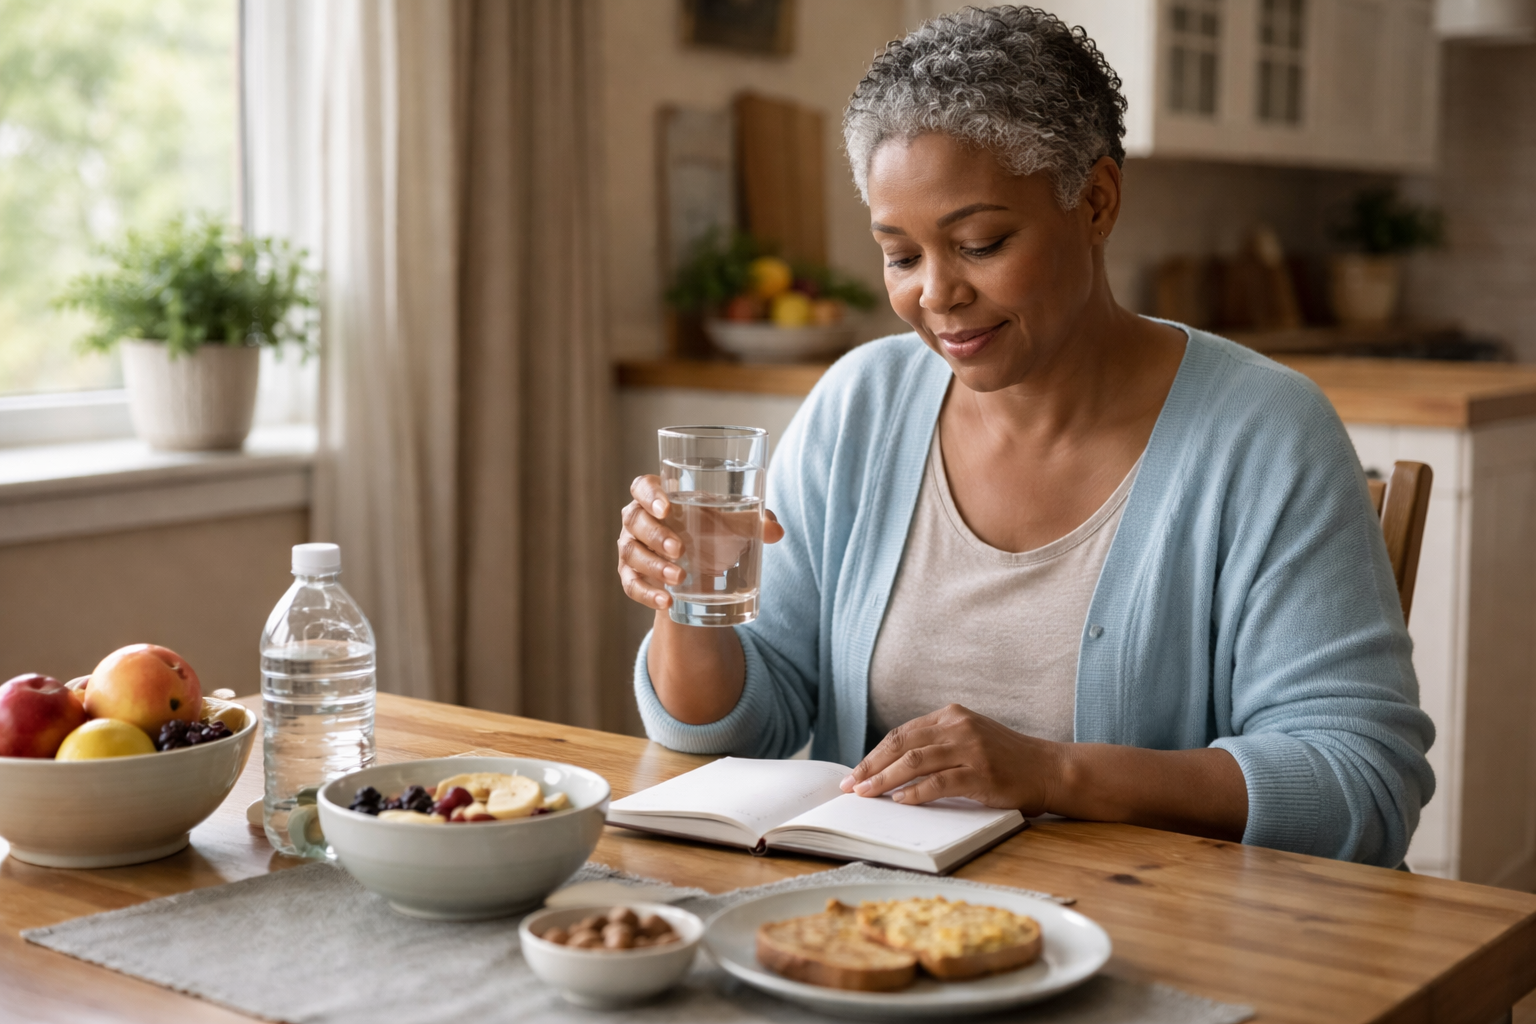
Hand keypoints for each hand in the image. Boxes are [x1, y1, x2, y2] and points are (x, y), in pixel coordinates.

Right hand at [617, 474, 783, 611]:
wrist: (701, 567)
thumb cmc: (711, 531)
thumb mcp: (731, 525)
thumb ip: (753, 522)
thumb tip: (776, 531)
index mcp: (658, 495)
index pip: (642, 487)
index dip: (650, 495)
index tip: (667, 509)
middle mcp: (638, 518)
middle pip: (635, 520)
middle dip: (656, 535)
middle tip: (680, 549)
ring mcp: (631, 547)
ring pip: (632, 554)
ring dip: (654, 566)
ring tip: (680, 578)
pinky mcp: (631, 575)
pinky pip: (631, 585)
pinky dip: (647, 594)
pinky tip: (666, 601)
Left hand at [839, 704, 1063, 814]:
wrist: (1049, 768)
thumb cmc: (1006, 760)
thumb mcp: (969, 739)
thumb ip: (937, 745)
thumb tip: (892, 769)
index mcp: (951, 714)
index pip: (901, 733)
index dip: (875, 754)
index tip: (855, 772)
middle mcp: (958, 726)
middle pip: (902, 744)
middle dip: (871, 766)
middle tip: (851, 785)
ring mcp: (970, 748)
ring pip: (915, 761)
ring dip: (885, 779)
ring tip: (867, 794)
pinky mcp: (981, 773)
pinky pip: (939, 782)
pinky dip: (916, 792)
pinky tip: (901, 801)